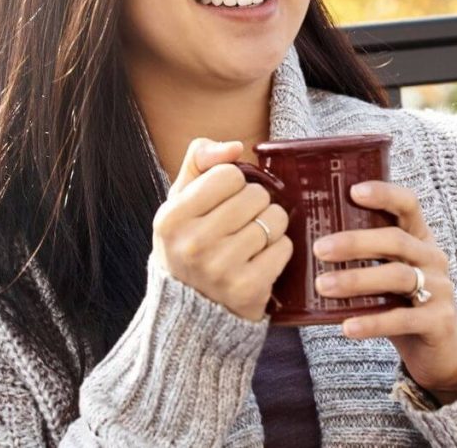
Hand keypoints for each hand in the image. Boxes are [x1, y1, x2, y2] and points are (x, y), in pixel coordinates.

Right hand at [150, 138, 292, 320]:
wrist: (191, 310)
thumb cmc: (189, 243)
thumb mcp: (180, 201)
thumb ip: (199, 160)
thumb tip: (235, 146)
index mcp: (171, 218)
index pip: (228, 174)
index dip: (233, 184)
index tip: (222, 201)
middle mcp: (192, 244)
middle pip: (256, 195)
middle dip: (255, 204)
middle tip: (240, 222)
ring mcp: (221, 269)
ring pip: (275, 219)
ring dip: (270, 226)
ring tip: (250, 240)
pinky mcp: (248, 288)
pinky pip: (285, 247)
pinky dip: (278, 250)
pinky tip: (259, 260)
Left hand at [312, 181, 456, 404]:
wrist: (440, 349)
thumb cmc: (403, 303)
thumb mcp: (388, 271)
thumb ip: (364, 256)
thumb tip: (307, 244)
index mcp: (419, 238)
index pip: (408, 204)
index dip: (384, 194)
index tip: (353, 191)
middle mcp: (433, 257)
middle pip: (396, 240)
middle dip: (356, 242)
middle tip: (319, 249)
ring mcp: (440, 289)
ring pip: (398, 277)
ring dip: (357, 280)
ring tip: (322, 286)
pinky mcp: (438, 321)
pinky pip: (402, 318)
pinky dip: (372, 323)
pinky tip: (346, 327)